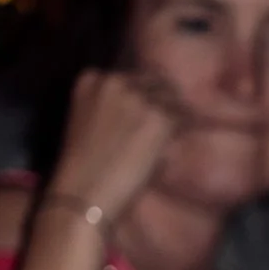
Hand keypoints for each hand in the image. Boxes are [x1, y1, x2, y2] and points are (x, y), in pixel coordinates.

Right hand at [44, 68, 186, 233]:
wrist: (84, 192)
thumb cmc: (81, 170)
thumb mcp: (87, 125)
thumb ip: (110, 109)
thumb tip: (143, 113)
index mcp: (91, 80)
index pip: (128, 77)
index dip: (143, 94)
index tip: (150, 108)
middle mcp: (114, 81)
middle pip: (152, 80)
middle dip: (162, 98)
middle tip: (172, 118)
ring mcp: (138, 97)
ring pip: (171, 95)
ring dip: (176, 111)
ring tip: (181, 127)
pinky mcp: (159, 117)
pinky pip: (183, 115)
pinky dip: (187, 125)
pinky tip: (186, 135)